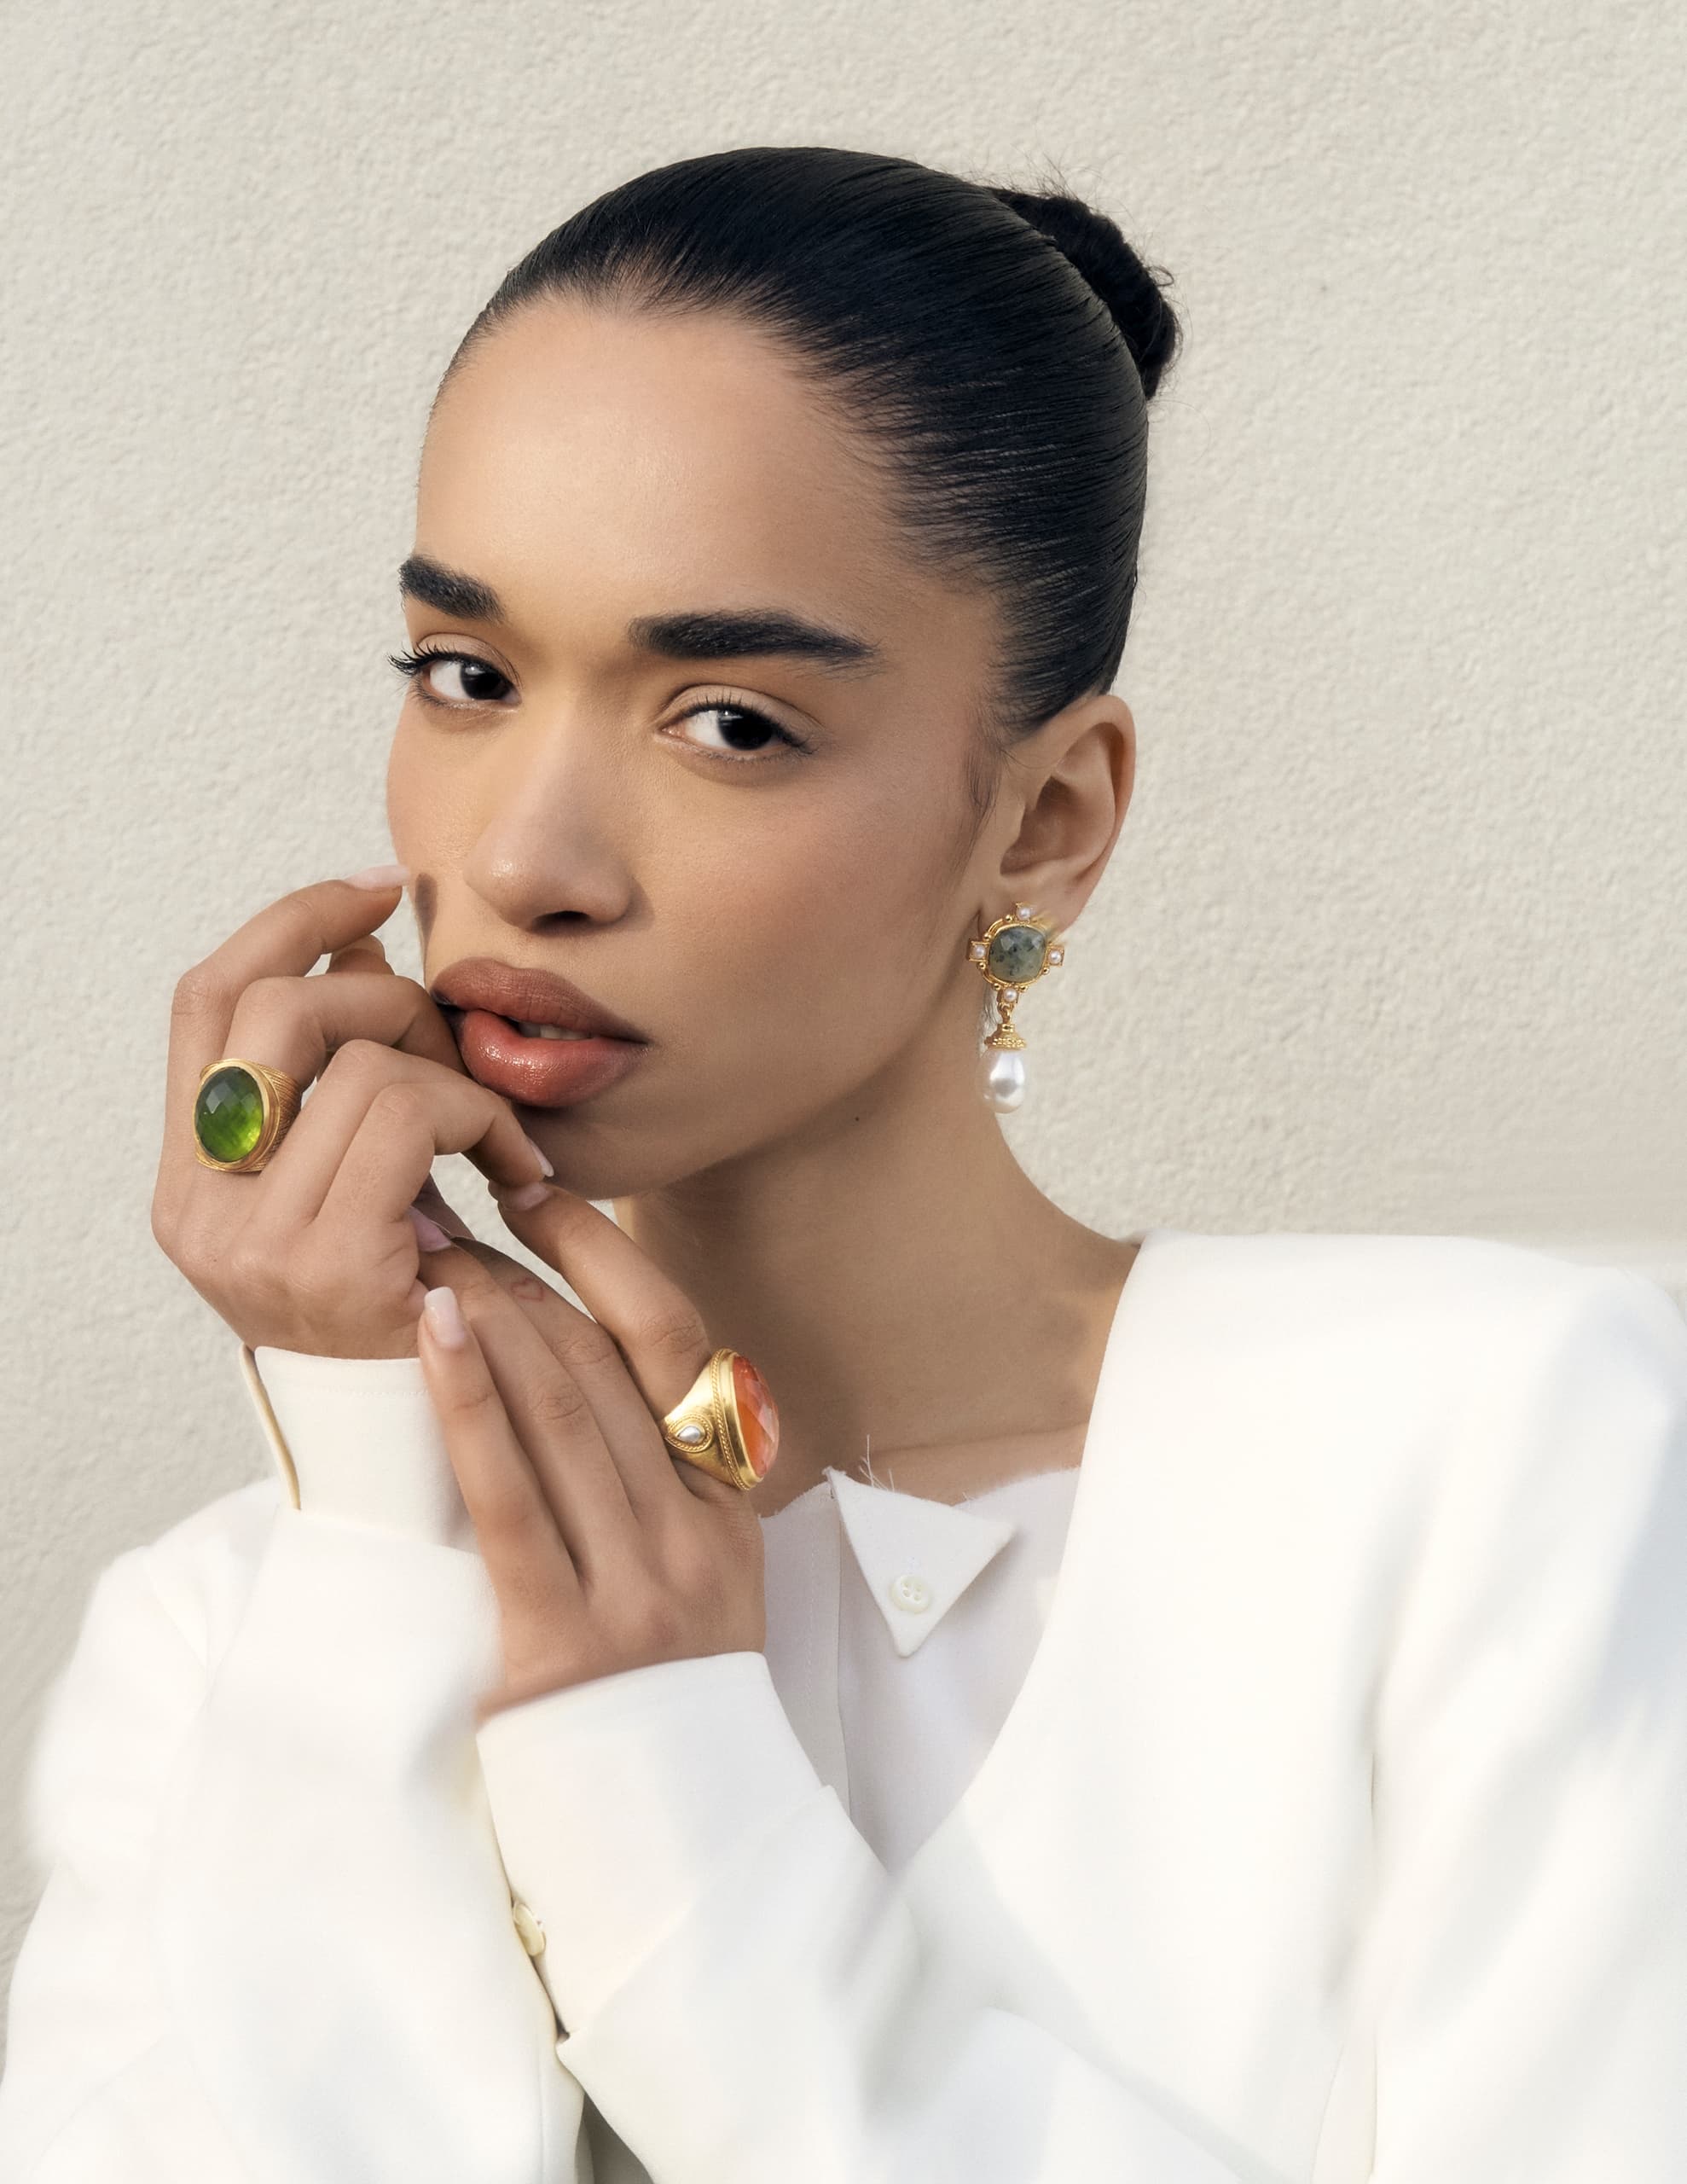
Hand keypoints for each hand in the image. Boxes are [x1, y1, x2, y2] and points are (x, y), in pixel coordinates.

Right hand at [151, 874, 550, 1359]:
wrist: (443, 1452)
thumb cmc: (417, 1309)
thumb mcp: (364, 1183)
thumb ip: (342, 1085)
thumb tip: (362, 951)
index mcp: (190, 1179)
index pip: (206, 1001)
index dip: (290, 922)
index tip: (378, 890)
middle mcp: (197, 1210)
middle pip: (276, 1008)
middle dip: (388, 996)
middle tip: (459, 1052)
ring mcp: (250, 1244)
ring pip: (362, 1061)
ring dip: (457, 1078)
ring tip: (496, 1138)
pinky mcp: (325, 1265)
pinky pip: (409, 1115)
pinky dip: (483, 1122)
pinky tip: (518, 1172)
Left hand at [410, 1185, 773, 1717]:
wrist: (681, 1840)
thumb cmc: (663, 1697)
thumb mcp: (701, 1577)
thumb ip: (658, 1484)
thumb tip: (575, 1366)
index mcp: (728, 1507)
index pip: (673, 1346)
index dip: (608, 1260)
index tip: (546, 1197)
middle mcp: (693, 1535)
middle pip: (603, 1368)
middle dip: (518, 1278)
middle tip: (448, 1217)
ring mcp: (637, 1588)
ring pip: (560, 1414)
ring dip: (486, 1321)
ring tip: (427, 1257)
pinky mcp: (566, 1642)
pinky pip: (511, 1499)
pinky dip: (467, 1407)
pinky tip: (429, 1342)